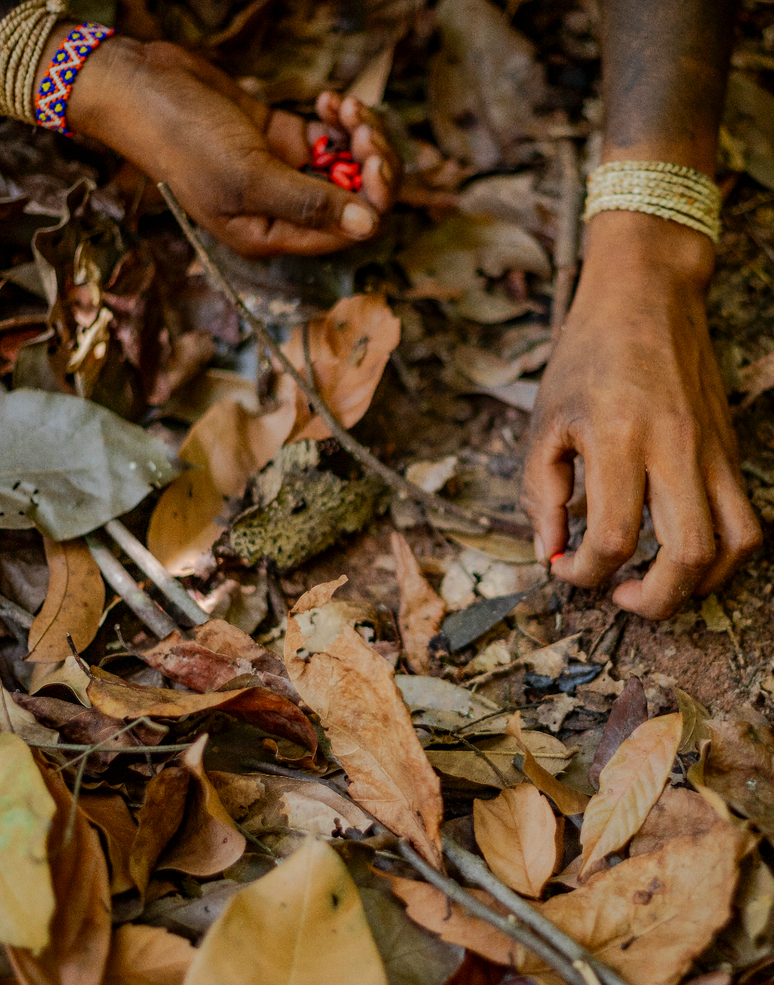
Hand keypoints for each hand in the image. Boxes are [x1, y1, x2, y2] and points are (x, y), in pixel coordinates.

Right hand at [49, 32, 399, 256]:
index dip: (372, 201)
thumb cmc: (184, 140)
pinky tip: (328, 101)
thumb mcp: (250, 178)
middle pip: (354, 201)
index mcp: (273, 235)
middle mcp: (283, 211)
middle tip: (362, 128)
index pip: (346, 232)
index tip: (373, 161)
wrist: (141, 86)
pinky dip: (338, 120)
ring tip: (344, 107)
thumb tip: (369, 226)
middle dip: (370, 164)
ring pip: (347, 167)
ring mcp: (284, 173)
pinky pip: (329, 137)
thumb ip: (309, 204)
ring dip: (358, 135)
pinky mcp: (281, 139)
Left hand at [522, 211, 761, 619]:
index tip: (562, 565)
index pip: (612, 539)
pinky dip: (723, 554)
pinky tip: (685, 554)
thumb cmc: (586, 356)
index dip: (581, 572)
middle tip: (614, 594)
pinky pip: (747, 519)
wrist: (646, 294)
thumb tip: (551, 550)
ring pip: (731, 546)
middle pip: (686, 558)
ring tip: (655, 583)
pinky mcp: (730, 448)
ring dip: (696, 585)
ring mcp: (712, 450)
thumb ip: (540, 492)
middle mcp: (675, 449)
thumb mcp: (545, 420)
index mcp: (618, 440)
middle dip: (648, 601)